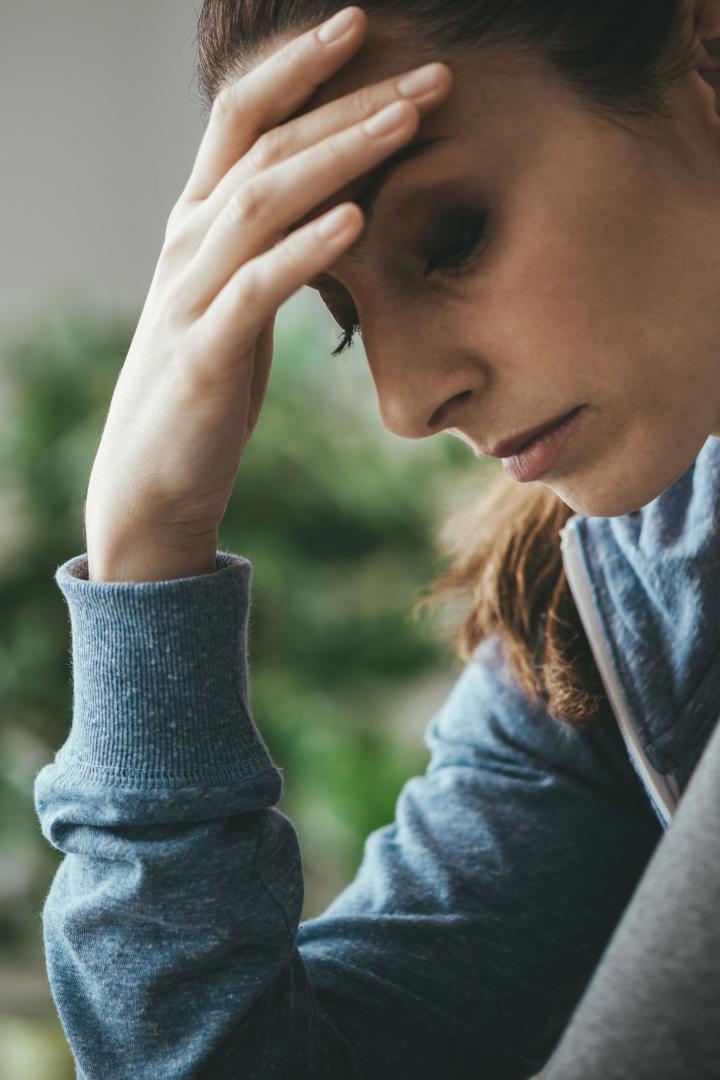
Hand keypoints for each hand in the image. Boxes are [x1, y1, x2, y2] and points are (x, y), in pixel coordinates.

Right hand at [84, 6, 450, 580]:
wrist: (154, 476)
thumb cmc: (208, 383)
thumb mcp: (240, 299)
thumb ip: (275, 246)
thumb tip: (340, 205)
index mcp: (199, 223)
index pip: (243, 117)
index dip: (298, 66)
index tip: (361, 25)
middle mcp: (188, 242)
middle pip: (265, 144)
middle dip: (347, 100)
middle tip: (430, 74)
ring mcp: (191, 293)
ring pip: (261, 200)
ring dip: (337, 156)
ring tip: (406, 121)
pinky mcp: (205, 353)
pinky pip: (257, 288)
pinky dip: (306, 250)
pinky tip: (356, 220)